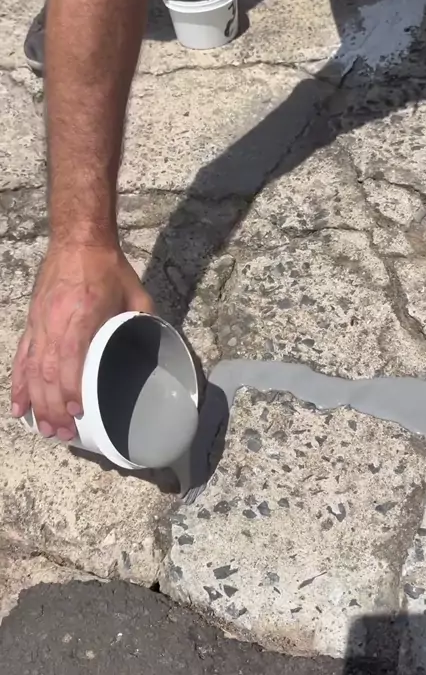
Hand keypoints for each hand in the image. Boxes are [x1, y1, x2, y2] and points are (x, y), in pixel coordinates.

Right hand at [11, 243, 154, 439]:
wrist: (78, 240)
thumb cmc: (108, 268)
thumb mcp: (135, 294)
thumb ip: (143, 322)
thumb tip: (156, 346)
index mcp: (83, 316)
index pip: (70, 359)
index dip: (70, 388)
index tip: (78, 412)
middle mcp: (56, 324)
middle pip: (47, 373)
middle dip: (53, 407)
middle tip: (63, 433)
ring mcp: (40, 324)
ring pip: (32, 370)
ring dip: (36, 403)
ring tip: (44, 429)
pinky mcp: (32, 323)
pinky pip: (21, 358)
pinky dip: (19, 384)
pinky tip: (19, 407)